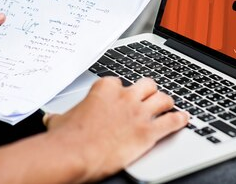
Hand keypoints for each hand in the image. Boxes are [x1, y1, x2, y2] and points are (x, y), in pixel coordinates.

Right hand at [44, 77, 188, 181]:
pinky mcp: (148, 132)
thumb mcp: (59, 121)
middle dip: (149, 91)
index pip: (120, 82)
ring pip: (163, 98)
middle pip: (147, 84)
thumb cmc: (67, 138)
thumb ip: (60, 116)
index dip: (122, 91)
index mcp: (104, 89)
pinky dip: (180, 120)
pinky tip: (183, 120)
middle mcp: (124, 97)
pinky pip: (172, 121)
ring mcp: (138, 113)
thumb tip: (52, 118)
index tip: (122, 97)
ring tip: (169, 106)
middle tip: (149, 98)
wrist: (75, 153)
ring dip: (167, 103)